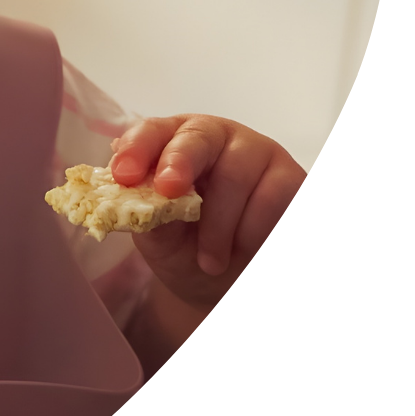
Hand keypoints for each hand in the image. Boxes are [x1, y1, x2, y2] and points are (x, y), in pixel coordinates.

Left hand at [110, 115, 304, 311]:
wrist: (230, 284)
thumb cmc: (189, 251)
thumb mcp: (162, 241)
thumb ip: (152, 218)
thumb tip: (138, 201)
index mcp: (172, 143)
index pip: (152, 131)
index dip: (137, 149)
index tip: (124, 175)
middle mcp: (216, 138)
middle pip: (199, 136)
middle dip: (179, 162)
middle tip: (168, 190)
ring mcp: (257, 153)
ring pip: (235, 174)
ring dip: (218, 225)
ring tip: (210, 261)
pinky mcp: (290, 178)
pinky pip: (272, 197)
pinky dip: (252, 231)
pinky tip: (244, 249)